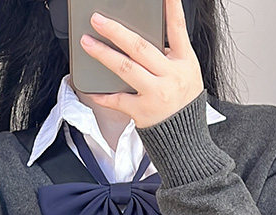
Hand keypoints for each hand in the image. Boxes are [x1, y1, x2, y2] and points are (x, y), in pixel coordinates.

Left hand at [80, 0, 203, 127]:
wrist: (185, 140)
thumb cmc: (184, 104)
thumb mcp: (187, 75)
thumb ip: (171, 57)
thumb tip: (148, 40)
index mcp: (184, 62)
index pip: (178, 28)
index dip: (172, 7)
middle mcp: (170, 76)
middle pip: (140, 47)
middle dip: (116, 31)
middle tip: (98, 19)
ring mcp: (156, 94)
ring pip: (125, 68)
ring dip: (103, 54)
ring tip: (87, 43)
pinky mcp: (143, 112)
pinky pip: (118, 100)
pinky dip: (104, 95)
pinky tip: (92, 89)